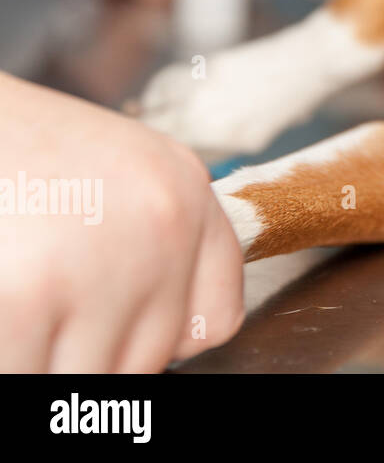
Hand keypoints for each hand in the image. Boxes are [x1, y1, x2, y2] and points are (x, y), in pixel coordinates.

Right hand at [0, 74, 243, 371]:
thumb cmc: (12, 149)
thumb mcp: (113, 175)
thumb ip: (151, 245)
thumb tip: (166, 341)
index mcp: (185, 193)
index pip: (216, 319)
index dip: (161, 340)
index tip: (117, 330)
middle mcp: (164, 226)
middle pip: (146, 360)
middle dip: (89, 350)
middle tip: (43, 297)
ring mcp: (100, 265)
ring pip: (87, 381)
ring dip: (42, 359)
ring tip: (18, 297)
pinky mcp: (26, 299)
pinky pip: (25, 381)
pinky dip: (7, 360)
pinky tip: (0, 310)